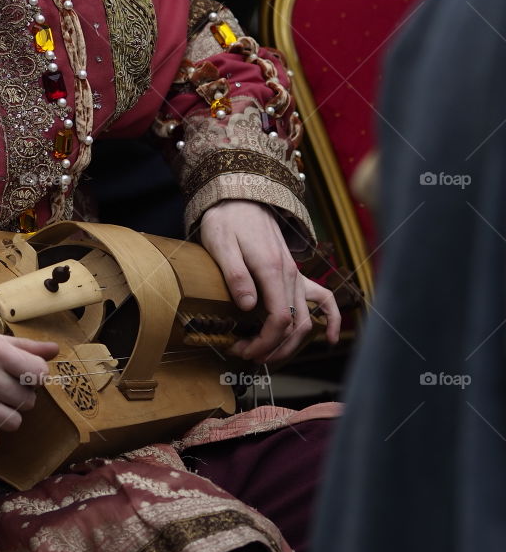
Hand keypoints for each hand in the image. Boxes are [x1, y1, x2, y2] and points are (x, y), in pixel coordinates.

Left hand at [199, 200, 340, 363]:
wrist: (241, 196)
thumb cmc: (227, 220)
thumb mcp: (221, 244)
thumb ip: (235, 275)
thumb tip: (247, 306)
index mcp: (272, 270)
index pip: (280, 319)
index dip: (265, 342)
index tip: (243, 350)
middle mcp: (290, 274)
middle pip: (294, 324)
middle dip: (272, 348)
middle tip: (245, 354)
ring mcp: (296, 274)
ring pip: (307, 318)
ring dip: (290, 343)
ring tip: (266, 355)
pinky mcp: (295, 272)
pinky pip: (324, 298)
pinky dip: (331, 319)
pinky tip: (331, 338)